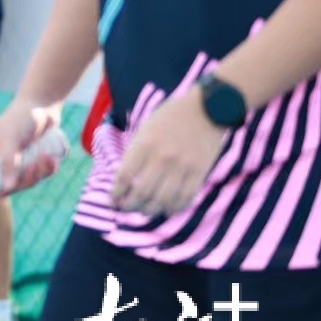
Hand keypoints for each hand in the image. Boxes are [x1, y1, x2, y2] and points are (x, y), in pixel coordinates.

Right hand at [0, 99, 62, 194]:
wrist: (41, 104)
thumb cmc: (20, 117)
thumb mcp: (10, 139)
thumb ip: (8, 163)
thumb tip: (7, 187)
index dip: (3, 187)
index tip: (18, 182)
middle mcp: (0, 162)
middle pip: (13, 185)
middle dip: (28, 177)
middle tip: (37, 164)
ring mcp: (18, 162)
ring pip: (30, 181)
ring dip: (41, 172)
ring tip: (48, 156)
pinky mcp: (33, 160)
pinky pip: (41, 174)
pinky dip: (49, 169)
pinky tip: (53, 158)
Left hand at [111, 86, 229, 218]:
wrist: (208, 109)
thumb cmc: (171, 116)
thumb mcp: (145, 127)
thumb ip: (136, 150)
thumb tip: (125, 176)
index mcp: (144, 145)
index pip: (124, 176)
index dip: (116, 193)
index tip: (113, 200)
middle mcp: (161, 158)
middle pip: (142, 192)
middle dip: (130, 206)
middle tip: (126, 209)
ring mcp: (182, 167)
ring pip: (163, 200)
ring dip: (150, 210)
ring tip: (144, 211)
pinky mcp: (200, 172)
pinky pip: (186, 197)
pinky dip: (175, 208)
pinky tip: (168, 209)